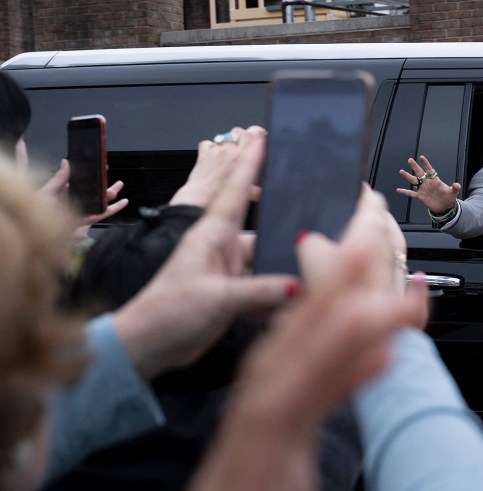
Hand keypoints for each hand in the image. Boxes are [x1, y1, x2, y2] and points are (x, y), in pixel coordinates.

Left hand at [39, 160, 128, 239]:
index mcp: (63, 192)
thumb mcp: (48, 191)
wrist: (37, 227)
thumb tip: (66, 162)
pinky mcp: (85, 221)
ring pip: (99, 202)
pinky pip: (100, 215)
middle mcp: (73, 202)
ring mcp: (80, 211)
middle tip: (110, 175)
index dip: (91, 174)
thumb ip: (59, 178)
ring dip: (110, 195)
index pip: (80, 181)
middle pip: (92, 191)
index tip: (99, 166)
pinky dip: (111, 209)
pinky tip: (120, 204)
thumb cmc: (35, 211)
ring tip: (119, 187)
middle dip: (104, 184)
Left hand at [106, 149, 427, 490]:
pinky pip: (299, 408)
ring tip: (377, 275)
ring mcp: (249, 472)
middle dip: (325, 303)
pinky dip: (336, 370)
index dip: (327, 356)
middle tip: (372, 243)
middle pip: (276, 371)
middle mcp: (236, 477)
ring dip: (329, 320)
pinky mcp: (265, 477)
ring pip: (286, 377)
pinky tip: (370, 350)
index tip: (378, 312)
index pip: (279, 412)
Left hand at [112, 126, 298, 380]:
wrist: (147, 346)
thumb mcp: (216, 298)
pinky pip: (264, 291)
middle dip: (287, 230)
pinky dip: (277, 300)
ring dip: (285, 276)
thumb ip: (260, 290)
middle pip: (264, 231)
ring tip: (309, 281)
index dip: (249, 162)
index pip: (236, 191)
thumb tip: (299, 285)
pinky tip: (289, 309)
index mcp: (212, 235)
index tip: (261, 136)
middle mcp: (223, 249)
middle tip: (318, 230)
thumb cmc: (166, 312)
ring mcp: (229, 273)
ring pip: (269, 265)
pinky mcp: (233, 297)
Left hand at [169, 126, 263, 207]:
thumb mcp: (251, 195)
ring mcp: (216, 151)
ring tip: (228, 155)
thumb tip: (263, 188)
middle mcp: (230, 151)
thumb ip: (258, 186)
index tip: (260, 137)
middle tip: (243, 148)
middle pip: (239, 131)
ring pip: (224, 136)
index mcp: (244, 157)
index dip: (258, 133)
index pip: (255, 132)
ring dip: (227, 143)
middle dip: (242, 137)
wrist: (201, 203)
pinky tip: (214, 158)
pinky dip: (211, 148)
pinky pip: (208, 143)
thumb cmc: (223, 200)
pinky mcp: (202, 154)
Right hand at [396, 154, 460, 213]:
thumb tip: (457, 185)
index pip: (429, 170)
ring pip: (414, 181)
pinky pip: (411, 193)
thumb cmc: (449, 198)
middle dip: (415, 167)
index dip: (426, 164)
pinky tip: (399, 190)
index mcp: (435, 180)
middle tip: (410, 160)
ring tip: (401, 171)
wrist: (444, 207)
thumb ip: (455, 188)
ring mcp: (423, 189)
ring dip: (408, 176)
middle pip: (420, 173)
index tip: (421, 157)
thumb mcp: (453, 193)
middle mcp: (427, 183)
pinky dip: (405, 192)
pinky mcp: (420, 196)